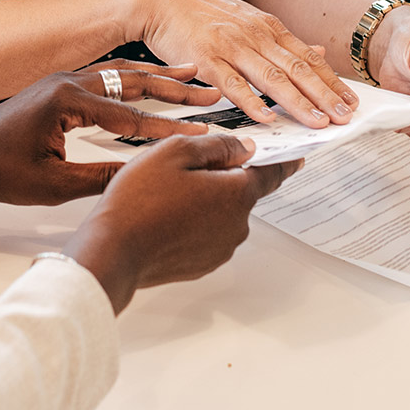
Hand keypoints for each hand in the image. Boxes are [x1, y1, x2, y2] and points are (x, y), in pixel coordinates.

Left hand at [0, 66, 212, 206]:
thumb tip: (144, 178)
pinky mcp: (60, 86)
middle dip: (176, 88)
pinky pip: (108, 75)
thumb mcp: (53, 185)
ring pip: (122, 72)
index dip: (171, 129)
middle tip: (211, 91)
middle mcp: (68, 82)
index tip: (203, 134)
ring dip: (159, 76)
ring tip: (194, 74)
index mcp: (66, 101)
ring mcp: (64, 80)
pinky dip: (136, 77)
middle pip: (134, 81)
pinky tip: (153, 79)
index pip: (131, 116)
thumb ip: (101, 179)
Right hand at [64, 134, 299, 312]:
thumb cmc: (139, 200)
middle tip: (184, 168)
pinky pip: (205, 234)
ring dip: (203, 201)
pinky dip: (192, 223)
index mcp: (237, 194)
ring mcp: (220, 248)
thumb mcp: (176, 151)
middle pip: (239, 191)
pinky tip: (163, 216)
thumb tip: (243, 148)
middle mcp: (237, 225)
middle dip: (219, 177)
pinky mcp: (202, 264)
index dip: (284, 161)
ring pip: (220, 213)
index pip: (271, 174)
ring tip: (164, 194)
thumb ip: (217, 145)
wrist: (113, 251)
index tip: (297, 157)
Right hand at [135, 0, 356, 129]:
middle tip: (344, 117)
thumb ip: (282, 41)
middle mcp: (255, 35)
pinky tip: (267, 118)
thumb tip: (318, 54)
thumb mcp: (249, 20)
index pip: (308, 58)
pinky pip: (233, 84)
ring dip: (298, 103)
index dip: (331, 82)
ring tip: (318, 123)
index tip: (351, 102)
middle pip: (297, 69)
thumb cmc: (202, 14)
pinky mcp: (206, 58)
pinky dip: (252, 102)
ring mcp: (231, 46)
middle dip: (324, 95)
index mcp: (268, 27)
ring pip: (271, 78)